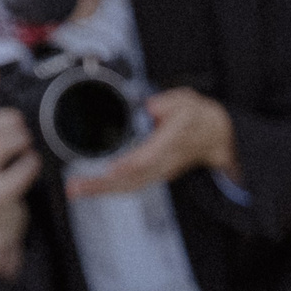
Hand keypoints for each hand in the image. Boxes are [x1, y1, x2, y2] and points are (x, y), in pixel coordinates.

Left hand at [64, 86, 236, 197]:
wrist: (214, 137)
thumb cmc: (195, 117)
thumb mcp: (187, 101)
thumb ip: (168, 103)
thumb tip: (150, 107)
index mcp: (173, 141)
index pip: (151, 156)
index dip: (131, 164)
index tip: (112, 170)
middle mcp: (165, 161)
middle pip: (133, 178)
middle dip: (104, 184)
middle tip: (76, 187)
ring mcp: (159, 171)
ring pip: (130, 185)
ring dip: (102, 190)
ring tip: (76, 190)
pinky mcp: (153, 174)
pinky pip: (131, 185)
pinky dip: (111, 188)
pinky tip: (91, 188)